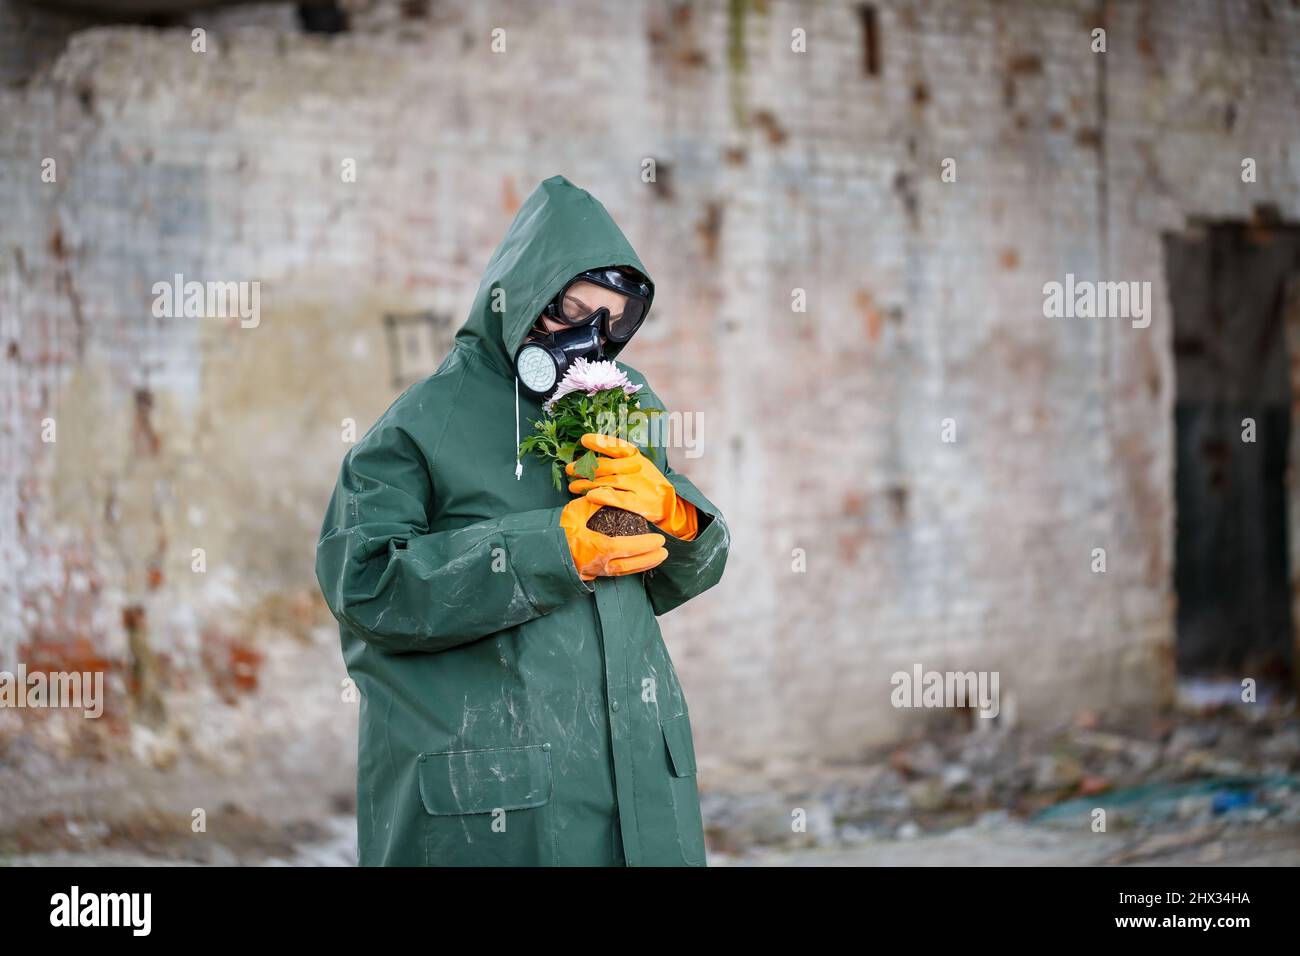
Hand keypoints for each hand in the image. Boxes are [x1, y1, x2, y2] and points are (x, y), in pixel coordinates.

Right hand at [559, 495, 667, 580]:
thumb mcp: (579, 509)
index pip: (627, 548)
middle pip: (630, 565)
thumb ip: (599, 503)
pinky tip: (639, 564)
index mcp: (597, 547)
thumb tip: (616, 493)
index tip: (659, 540)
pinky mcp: (592, 574)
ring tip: (657, 558)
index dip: (645, 545)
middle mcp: (599, 563)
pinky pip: (616, 574)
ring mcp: (595, 571)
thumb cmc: (559, 527)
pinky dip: (630, 569)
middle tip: (664, 552)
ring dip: (643, 566)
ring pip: (624, 572)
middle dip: (650, 559)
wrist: (542, 546)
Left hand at [566, 434, 698, 539]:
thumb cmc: (648, 484)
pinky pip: (618, 498)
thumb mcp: (638, 466)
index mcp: (636, 458)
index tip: (584, 440)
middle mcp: (637, 469)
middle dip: (585, 467)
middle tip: (569, 470)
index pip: (617, 446)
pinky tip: (590, 496)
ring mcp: (639, 486)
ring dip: (587, 484)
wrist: (670, 505)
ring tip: (572, 486)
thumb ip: (618, 461)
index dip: (600, 442)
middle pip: (607, 466)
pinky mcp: (640, 503)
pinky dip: (603, 496)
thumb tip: (592, 456)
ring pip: (608, 482)